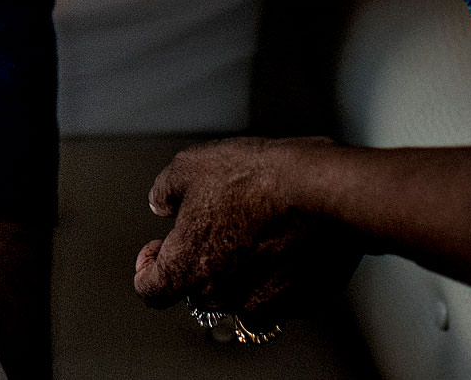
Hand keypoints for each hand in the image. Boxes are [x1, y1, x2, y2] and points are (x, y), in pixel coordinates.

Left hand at [133, 138, 357, 323]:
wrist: (323, 192)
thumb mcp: (191, 166)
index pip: (150, 290)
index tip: (156, 248)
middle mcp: (221, 295)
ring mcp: (263, 303)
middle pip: (196, 289)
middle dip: (198, 261)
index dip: (147, 267)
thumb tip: (162, 203)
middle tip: (214, 225)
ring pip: (237, 294)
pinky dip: (274, 275)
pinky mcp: (300, 302)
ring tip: (253, 229)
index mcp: (186, 268)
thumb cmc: (258, 179)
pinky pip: (277, 295)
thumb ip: (165, 190)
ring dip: (237, 271)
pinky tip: (283, 241)